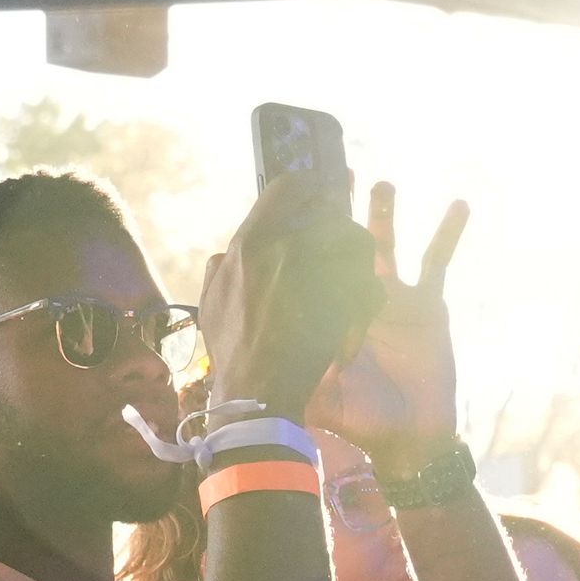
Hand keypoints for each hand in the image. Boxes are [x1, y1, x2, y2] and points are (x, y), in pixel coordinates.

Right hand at [193, 167, 377, 417]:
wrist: (259, 392)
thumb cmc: (231, 350)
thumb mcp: (209, 301)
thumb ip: (219, 268)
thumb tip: (227, 252)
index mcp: (251, 242)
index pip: (288, 187)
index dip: (308, 191)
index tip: (316, 202)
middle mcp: (287, 248)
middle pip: (332, 212)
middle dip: (340, 230)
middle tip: (340, 249)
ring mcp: (320, 274)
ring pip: (358, 240)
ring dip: (358, 261)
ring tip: (352, 284)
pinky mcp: (346, 302)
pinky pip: (370, 279)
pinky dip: (367, 295)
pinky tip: (357, 313)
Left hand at [306, 182, 470, 479]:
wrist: (405, 441)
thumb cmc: (357, 419)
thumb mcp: (310, 388)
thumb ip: (286, 362)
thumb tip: (250, 330)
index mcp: (321, 313)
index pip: (304, 260)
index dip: (301, 227)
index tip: (294, 194)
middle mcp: (353, 299)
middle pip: (341, 242)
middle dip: (337, 207)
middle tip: (334, 171)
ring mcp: (392, 299)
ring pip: (384, 243)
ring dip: (383, 213)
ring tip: (381, 183)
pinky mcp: (428, 307)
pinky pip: (437, 263)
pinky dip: (448, 233)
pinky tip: (460, 206)